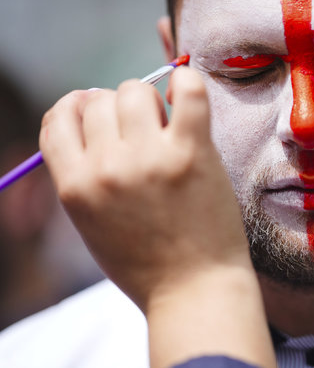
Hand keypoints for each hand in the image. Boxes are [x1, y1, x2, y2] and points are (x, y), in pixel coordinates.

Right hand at [39, 67, 274, 366]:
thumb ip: (83, 176)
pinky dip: (187, 82)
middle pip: (99, 100)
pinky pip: (189, 92)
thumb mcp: (93, 224)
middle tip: (143, 129)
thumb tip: (91, 117)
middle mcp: (107, 167)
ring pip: (136, 91)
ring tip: (168, 125)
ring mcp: (150, 158)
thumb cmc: (146, 262)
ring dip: (150, 100)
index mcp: (75, 186)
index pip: (59, 119)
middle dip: (119, 109)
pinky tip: (186, 91)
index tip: (97, 112)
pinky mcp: (193, 153)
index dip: (77, 108)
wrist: (194, 291)